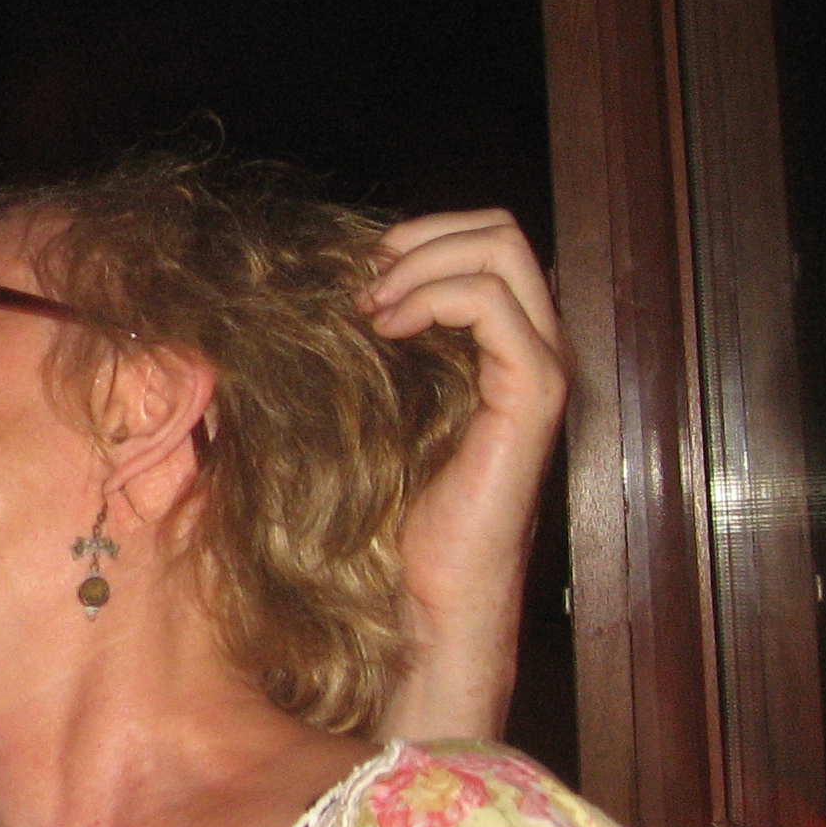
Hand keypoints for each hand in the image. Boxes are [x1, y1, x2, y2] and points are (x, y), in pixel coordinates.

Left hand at [364, 211, 569, 738]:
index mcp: (500, 344)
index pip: (483, 237)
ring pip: (503, 249)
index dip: (416, 235)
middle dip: (421, 237)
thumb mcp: (362, 411)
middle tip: (364, 288)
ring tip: (372, 310)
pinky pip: (496, 306)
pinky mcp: (532, 398)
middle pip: (501, 229)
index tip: (355, 279)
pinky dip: (435, 295)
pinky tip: (389, 330)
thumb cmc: (388, 514)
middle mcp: (532, 346)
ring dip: (421, 261)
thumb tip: (286, 298)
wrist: (424, 597)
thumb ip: (354, 349)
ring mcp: (539, 368)